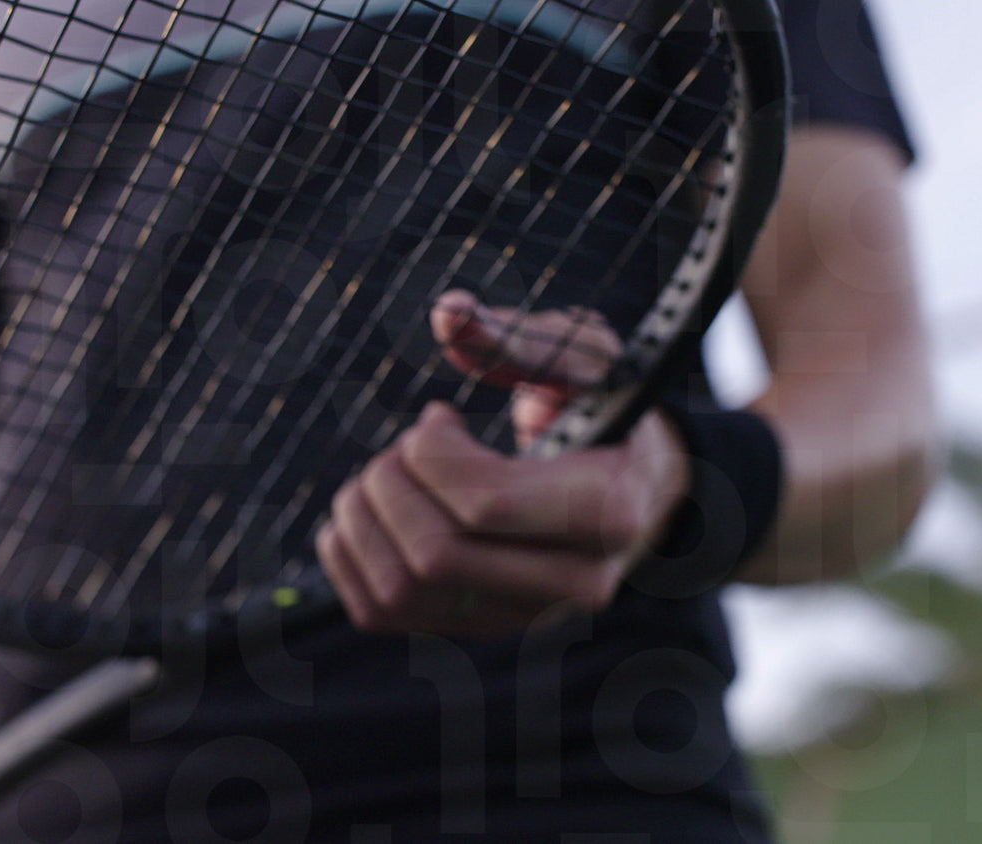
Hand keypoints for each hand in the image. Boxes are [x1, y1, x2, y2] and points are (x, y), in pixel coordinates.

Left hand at [313, 291, 688, 635]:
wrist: (635, 487)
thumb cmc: (606, 408)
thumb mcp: (583, 357)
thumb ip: (519, 336)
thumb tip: (449, 314)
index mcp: (607, 512)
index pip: (483, 504)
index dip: (433, 451)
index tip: (440, 416)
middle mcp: (569, 584)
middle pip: (432, 555)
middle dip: (393, 482)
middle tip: (407, 445)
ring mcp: (521, 615)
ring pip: (398, 590)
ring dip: (362, 517)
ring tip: (388, 472)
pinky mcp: (476, 625)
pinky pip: (377, 612)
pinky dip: (346, 553)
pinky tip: (369, 506)